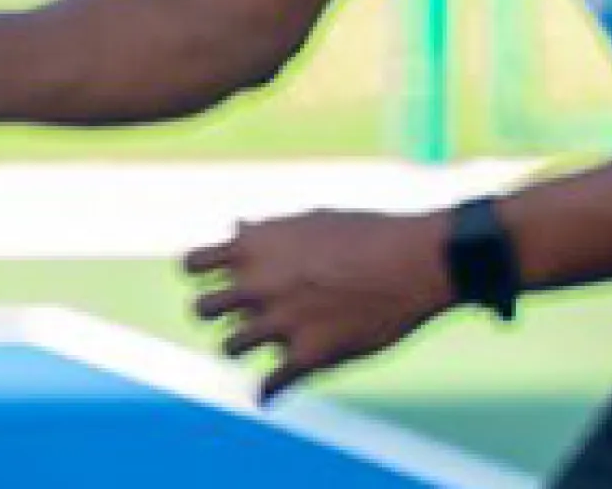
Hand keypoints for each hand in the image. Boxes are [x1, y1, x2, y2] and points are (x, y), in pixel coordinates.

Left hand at [184, 208, 453, 398]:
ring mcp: (280, 322)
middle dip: (221, 312)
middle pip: (203, 309)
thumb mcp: (315, 219)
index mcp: (257, 246)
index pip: (192, 264)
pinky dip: (268, 391)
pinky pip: (267, 386)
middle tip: (247, 313)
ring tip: (272, 341)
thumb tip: (235, 227)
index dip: (203, 273)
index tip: (223, 277)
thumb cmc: (372, 233)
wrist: (419, 261)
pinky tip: (273, 391)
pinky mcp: (307, 356)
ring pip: (230, 347)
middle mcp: (258, 284)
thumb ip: (269, 232)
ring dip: (247, 345)